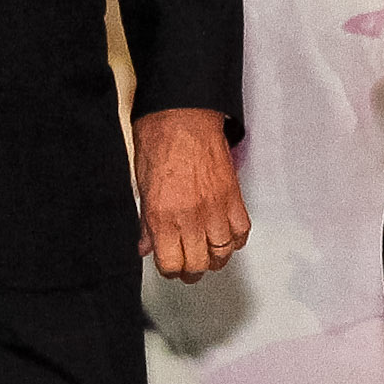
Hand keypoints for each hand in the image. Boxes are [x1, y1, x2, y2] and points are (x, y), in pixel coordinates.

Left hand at [132, 108, 246, 279]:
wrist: (183, 114)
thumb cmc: (158, 141)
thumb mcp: (142, 185)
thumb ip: (146, 222)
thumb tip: (147, 245)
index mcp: (162, 216)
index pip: (171, 264)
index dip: (169, 269)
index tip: (169, 264)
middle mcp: (190, 217)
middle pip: (199, 265)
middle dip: (192, 269)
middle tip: (188, 264)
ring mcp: (215, 207)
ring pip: (222, 253)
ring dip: (214, 257)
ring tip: (207, 252)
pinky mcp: (233, 196)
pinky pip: (241, 230)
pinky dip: (234, 238)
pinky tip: (225, 235)